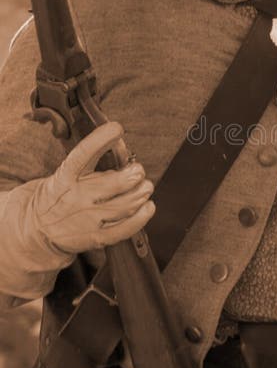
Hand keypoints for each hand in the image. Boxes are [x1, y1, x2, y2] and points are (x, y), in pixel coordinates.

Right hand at [27, 120, 154, 253]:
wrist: (36, 230)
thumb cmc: (58, 195)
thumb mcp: (64, 173)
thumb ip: (89, 161)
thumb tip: (121, 146)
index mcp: (65, 177)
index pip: (82, 155)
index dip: (100, 140)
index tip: (117, 129)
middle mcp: (77, 197)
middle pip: (114, 184)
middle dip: (134, 174)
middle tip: (138, 170)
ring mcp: (87, 220)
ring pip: (124, 205)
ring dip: (141, 193)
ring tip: (145, 187)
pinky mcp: (96, 238)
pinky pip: (125, 229)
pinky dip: (141, 217)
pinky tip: (148, 207)